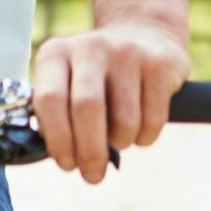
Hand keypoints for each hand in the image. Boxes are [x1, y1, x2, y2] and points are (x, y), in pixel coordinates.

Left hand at [32, 20, 190, 183]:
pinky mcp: (160, 63)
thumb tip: (67, 160)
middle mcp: (91, 47)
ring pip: (124, 121)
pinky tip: (139, 130)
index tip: (67, 163)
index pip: (49, 100)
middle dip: (90, 152)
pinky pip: (152, 121)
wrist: (145, 35)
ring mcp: (128, 51)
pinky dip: (144, 138)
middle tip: (93, 175)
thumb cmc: (97, 78)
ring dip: (120, 145)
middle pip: (87, 109)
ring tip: (118, 141)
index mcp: (57, 54)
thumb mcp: (67, 84)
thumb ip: (57, 118)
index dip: (57, 139)